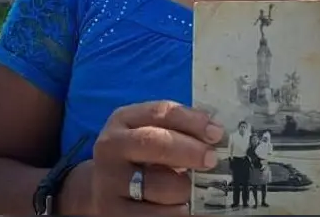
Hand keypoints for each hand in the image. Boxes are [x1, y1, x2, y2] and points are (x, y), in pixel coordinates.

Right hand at [63, 101, 223, 213]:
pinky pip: (158, 216)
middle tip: (212, 160)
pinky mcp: (114, 214)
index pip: (159, 113)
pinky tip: (183, 208)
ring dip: (186, 189)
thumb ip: (177, 129)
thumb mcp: (149, 134)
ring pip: (161, 185)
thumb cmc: (138, 158)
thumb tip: (217, 134)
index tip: (217, 132)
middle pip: (154, 143)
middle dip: (189, 151)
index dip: (191, 121)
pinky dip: (178, 212)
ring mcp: (109, 182)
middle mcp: (111, 148)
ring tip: (191, 190)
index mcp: (122, 121)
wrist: (103, 189)